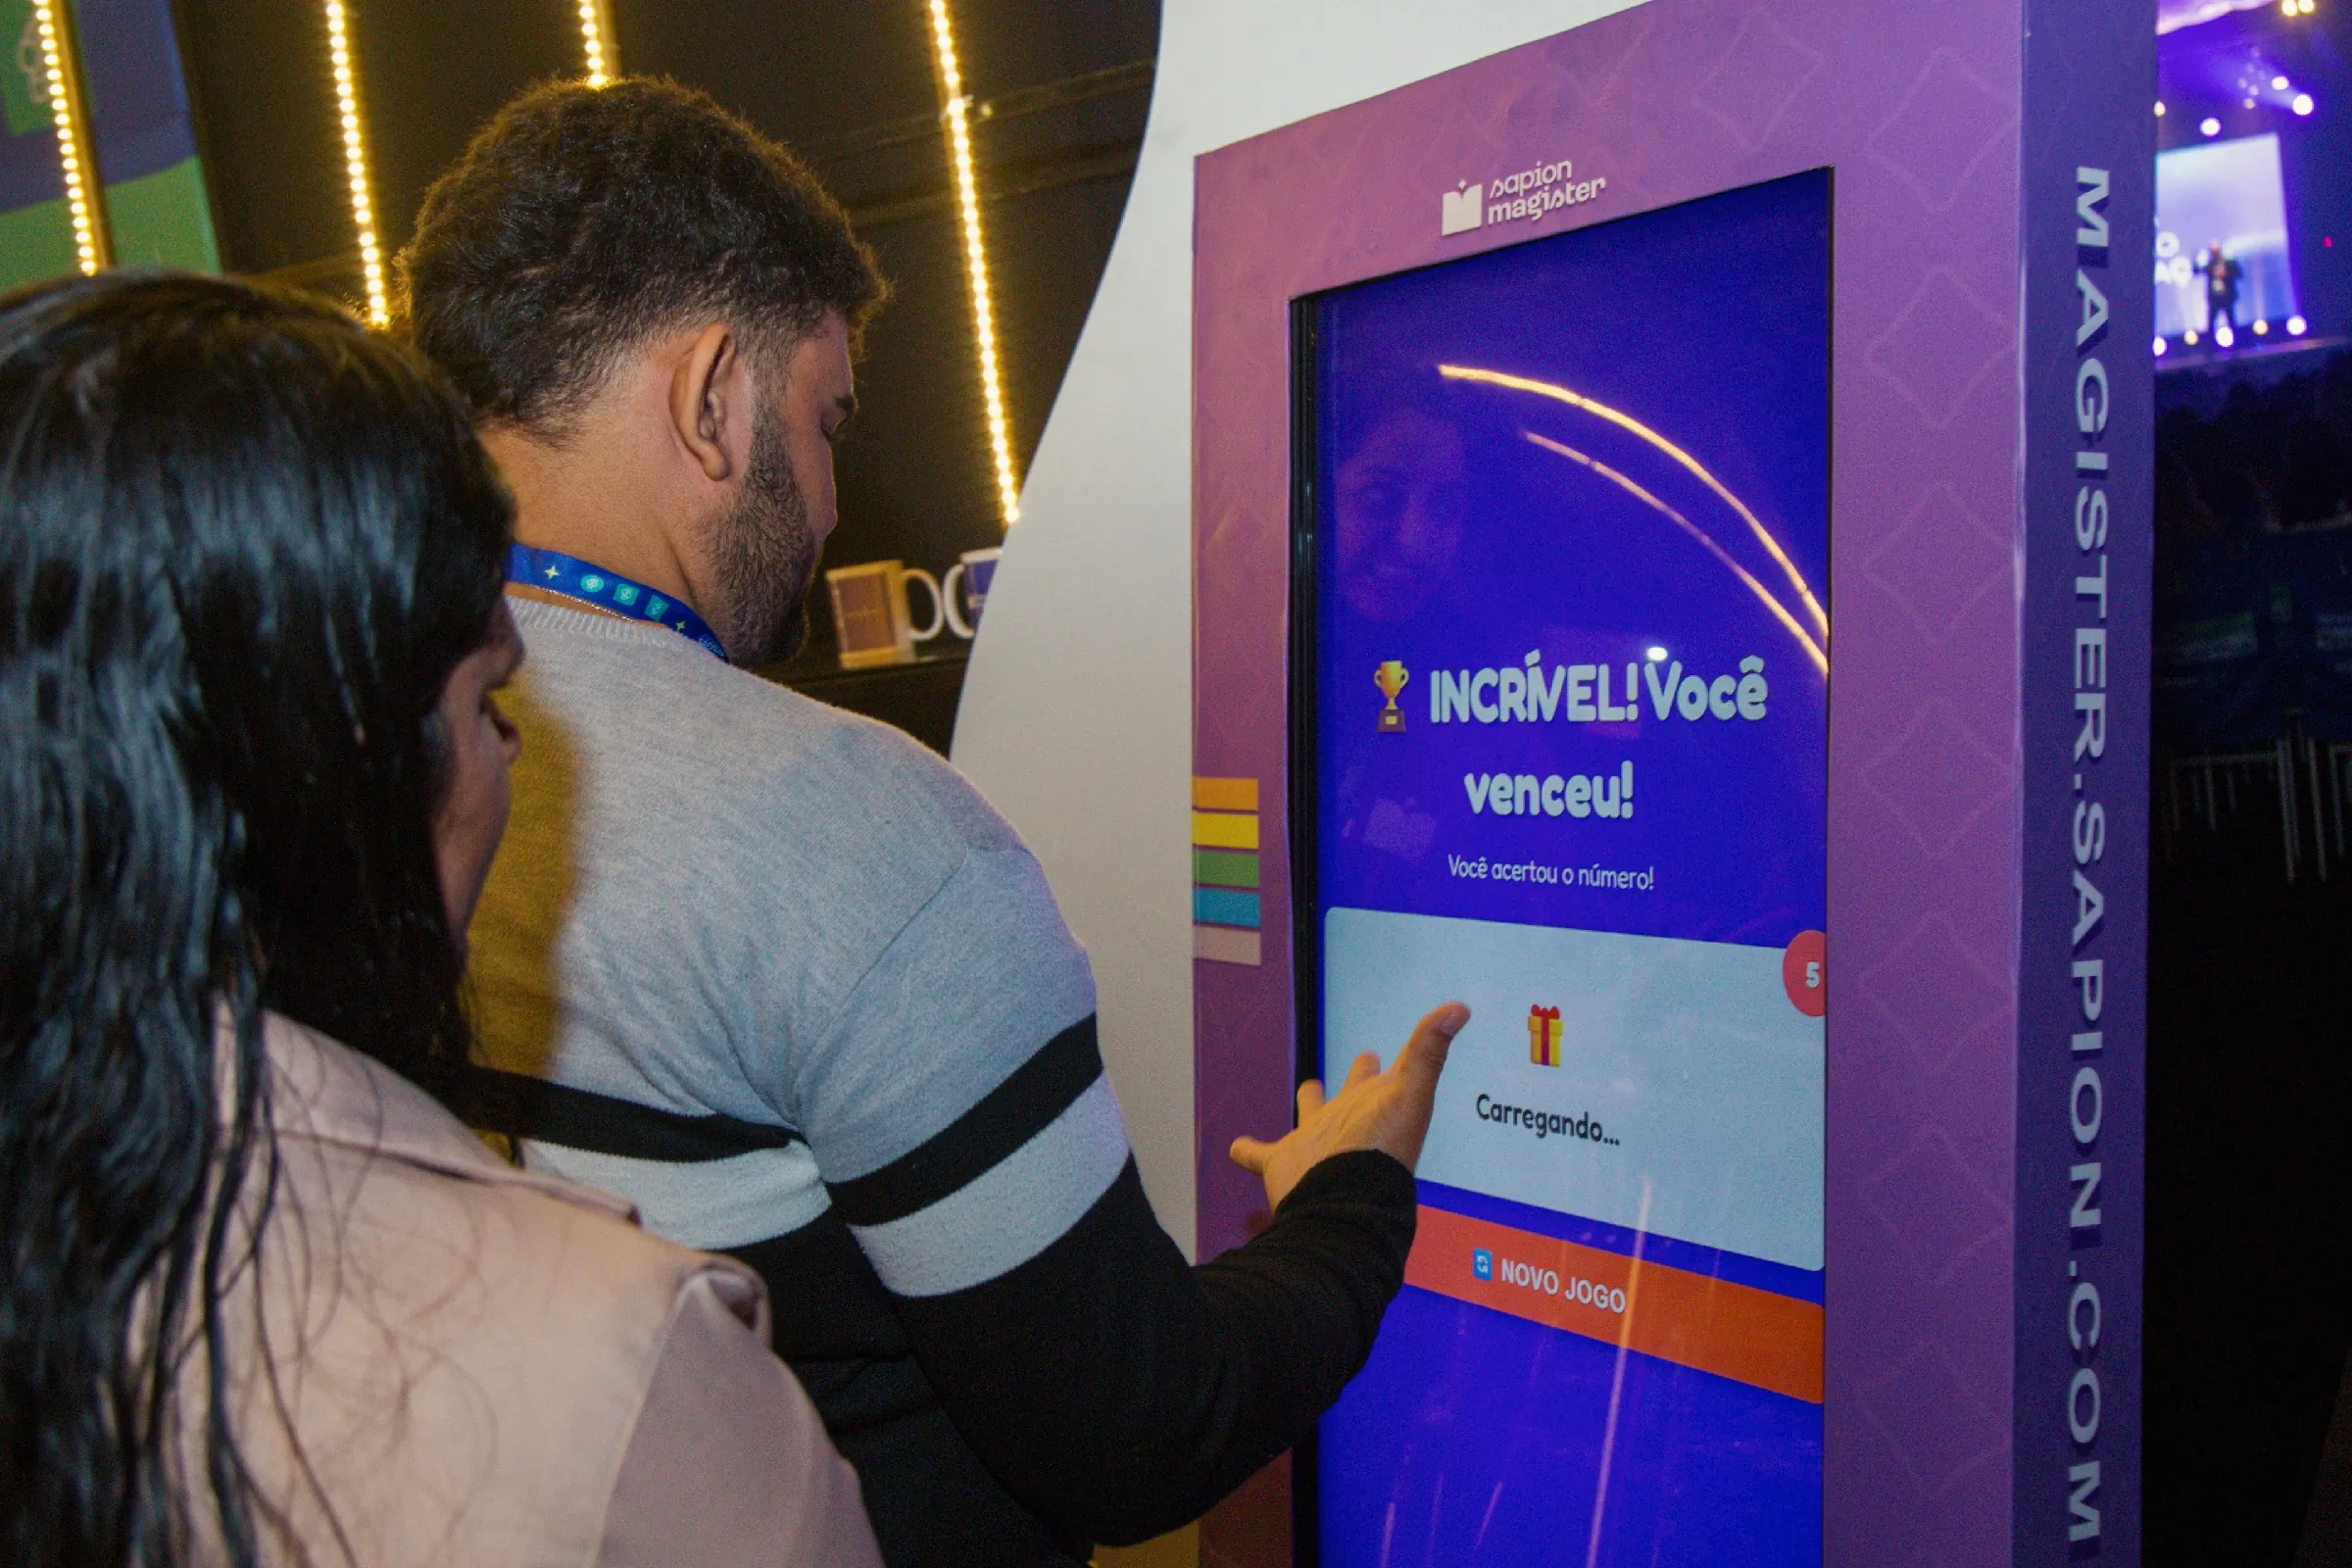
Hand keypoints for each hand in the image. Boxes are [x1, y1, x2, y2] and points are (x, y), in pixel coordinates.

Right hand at [1230, 1001, 1467, 1211]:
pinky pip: (1258, 1155)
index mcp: (1373, 1106)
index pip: (1378, 1077)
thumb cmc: (1380, 1147)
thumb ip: (1428, 1050)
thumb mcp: (1409, 1091)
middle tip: (1365, 1057)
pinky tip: (1235, 1147)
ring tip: (1308, 1089)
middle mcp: (1346, 1123)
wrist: (1343, 1199)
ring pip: (1309, 1117)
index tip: (1375, 1053)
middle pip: (1351, 1094)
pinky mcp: (1281, 1163)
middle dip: (1357, 1077)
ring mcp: (1313, 1143)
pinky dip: (1247, 1151)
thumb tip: (1460, 1008)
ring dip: (1309, 1104)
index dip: (1377, 1066)